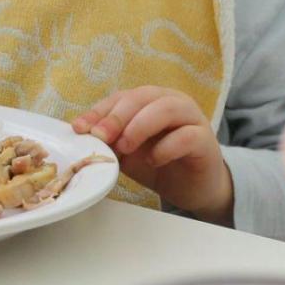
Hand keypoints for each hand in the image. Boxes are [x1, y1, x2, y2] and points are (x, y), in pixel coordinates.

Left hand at [72, 86, 233, 223]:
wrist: (192, 188)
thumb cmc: (158, 163)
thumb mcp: (127, 152)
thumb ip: (110, 141)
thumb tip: (85, 136)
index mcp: (150, 100)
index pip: (121, 97)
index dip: (99, 111)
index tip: (79, 128)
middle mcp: (172, 102)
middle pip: (143, 97)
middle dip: (117, 116)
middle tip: (100, 136)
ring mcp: (192, 118)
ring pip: (166, 108)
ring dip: (140, 127)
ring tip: (125, 148)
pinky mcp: (205, 139)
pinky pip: (186, 136)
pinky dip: (165, 148)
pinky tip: (153, 161)